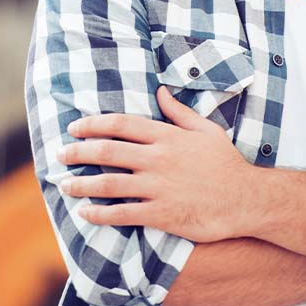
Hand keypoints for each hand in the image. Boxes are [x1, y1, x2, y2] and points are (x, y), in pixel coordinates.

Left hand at [57, 87, 253, 241]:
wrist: (246, 199)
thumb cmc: (226, 163)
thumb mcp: (206, 129)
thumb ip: (179, 112)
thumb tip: (160, 91)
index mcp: (167, 136)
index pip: (121, 124)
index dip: (92, 124)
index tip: (74, 127)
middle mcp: (158, 158)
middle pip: (107, 151)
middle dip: (78, 151)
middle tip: (60, 155)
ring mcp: (158, 186)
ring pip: (109, 183)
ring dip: (82, 183)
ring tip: (65, 185)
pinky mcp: (162, 213)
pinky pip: (123, 213)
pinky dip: (100, 214)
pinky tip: (86, 213)